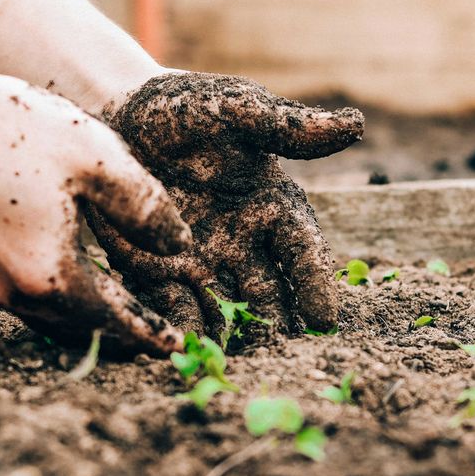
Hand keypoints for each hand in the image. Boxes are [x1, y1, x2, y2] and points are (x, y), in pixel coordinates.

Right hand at [0, 71, 190, 353]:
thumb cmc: (12, 129)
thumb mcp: (97, 158)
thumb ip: (146, 208)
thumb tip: (180, 246)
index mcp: (52, 276)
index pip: (115, 320)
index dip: (150, 333)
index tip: (177, 348)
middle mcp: (16, 293)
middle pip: (83, 330)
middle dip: (123, 335)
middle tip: (158, 337)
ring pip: (54, 319)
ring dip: (92, 321)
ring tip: (126, 315)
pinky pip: (31, 300)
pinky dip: (63, 302)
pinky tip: (80, 282)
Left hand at [89, 72, 363, 338]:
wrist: (118, 114)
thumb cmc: (186, 108)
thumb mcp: (236, 110)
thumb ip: (287, 126)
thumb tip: (355, 125)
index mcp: (273, 207)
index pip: (303, 251)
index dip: (315, 283)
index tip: (325, 318)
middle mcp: (244, 244)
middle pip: (270, 295)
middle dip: (277, 327)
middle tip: (283, 358)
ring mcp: (203, 263)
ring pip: (226, 311)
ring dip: (233, 339)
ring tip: (236, 367)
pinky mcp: (159, 273)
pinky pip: (174, 308)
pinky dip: (181, 331)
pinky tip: (183, 352)